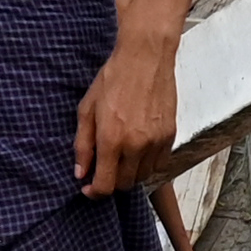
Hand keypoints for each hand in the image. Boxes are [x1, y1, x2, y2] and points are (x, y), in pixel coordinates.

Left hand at [74, 33, 180, 194]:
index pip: (105, 185)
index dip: (95, 192)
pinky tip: (138, 149)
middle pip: (125, 185)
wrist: (145, 58)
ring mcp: (156, 142)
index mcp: (111, 140)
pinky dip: (147, 164)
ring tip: (121, 157)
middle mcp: (136, 146)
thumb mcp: (87, 109)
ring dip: (130, 174)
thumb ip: (82, 145)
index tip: (89, 188)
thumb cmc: (113, 79)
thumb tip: (80, 173)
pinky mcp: (170, 136)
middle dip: (112, 182)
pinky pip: (159, 164)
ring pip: (143, 177)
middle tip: (104, 169)